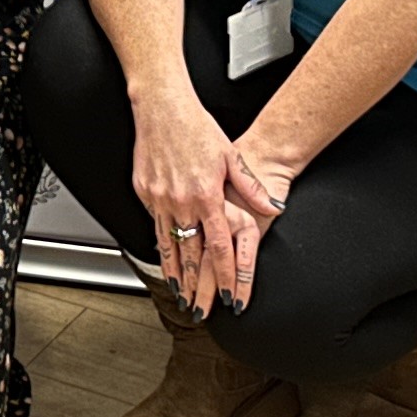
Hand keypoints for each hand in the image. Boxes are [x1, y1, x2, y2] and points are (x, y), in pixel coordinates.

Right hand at [131, 79, 258, 316]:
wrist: (162, 106)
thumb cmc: (196, 127)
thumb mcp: (230, 156)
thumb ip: (251, 187)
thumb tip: (272, 206)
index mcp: (206, 196)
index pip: (219, 248)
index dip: (224, 277)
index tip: (228, 297)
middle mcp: (181, 202)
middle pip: (190, 256)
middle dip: (196, 287)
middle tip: (199, 310)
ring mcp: (159, 199)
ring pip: (167, 246)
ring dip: (175, 274)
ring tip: (180, 293)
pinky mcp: (144, 191)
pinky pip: (154, 224)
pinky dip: (160, 244)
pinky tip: (165, 256)